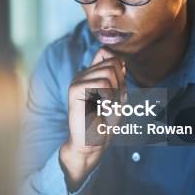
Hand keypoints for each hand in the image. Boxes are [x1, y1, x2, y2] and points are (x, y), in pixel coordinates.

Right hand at [60, 47, 125, 190]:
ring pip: (109, 72)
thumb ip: (120, 78)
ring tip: (107, 106)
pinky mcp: (74, 89)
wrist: (92, 143)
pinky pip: (102, 84)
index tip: (119, 85)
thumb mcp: (119, 96)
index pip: (105, 52)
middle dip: (120, 83)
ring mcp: (77, 80)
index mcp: (91, 74)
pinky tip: (102, 109)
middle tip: (112, 102)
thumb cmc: (106, 123)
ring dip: (115, 92)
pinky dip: (109, 98)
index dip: (118, 64)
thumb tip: (120, 63)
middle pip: (112, 63)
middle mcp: (82, 74)